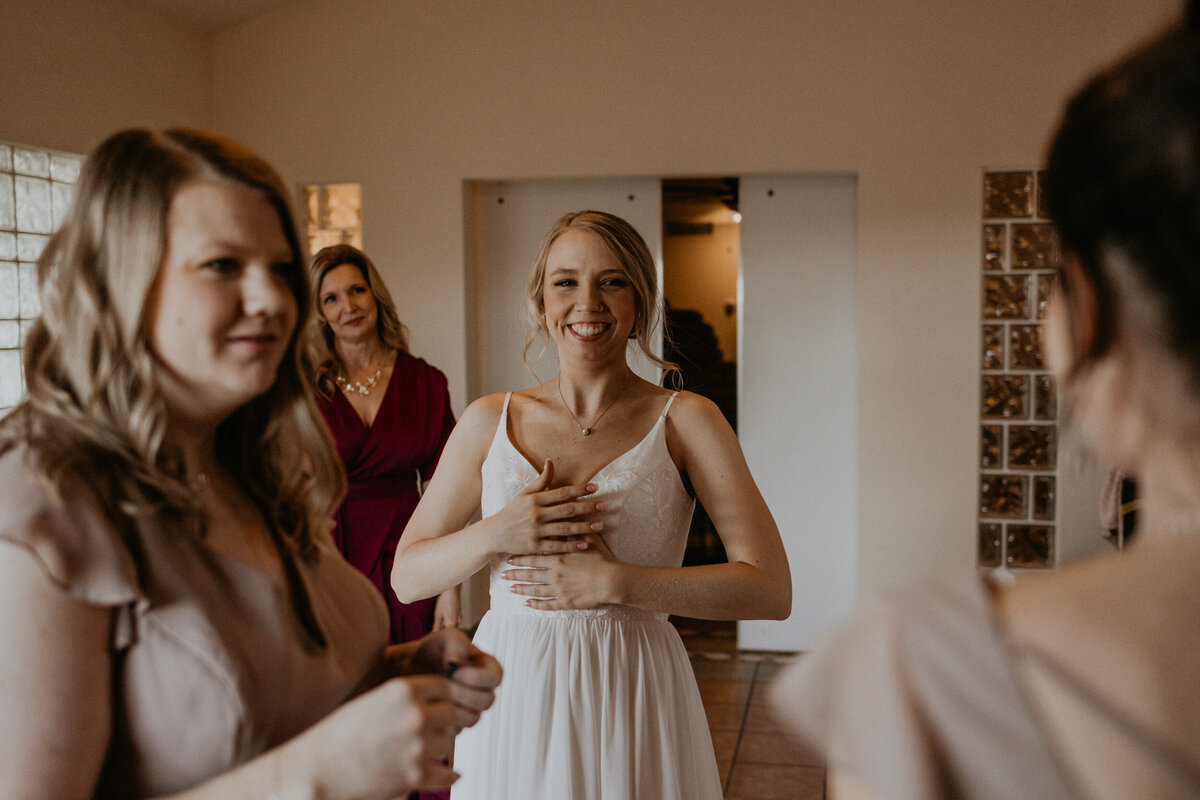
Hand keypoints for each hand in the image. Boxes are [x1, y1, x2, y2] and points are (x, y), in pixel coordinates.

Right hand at [298, 674, 464, 794]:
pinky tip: (449, 774)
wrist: (315, 772)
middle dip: (444, 722)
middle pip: (452, 714)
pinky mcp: (415, 776)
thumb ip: (405, 701)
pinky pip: (447, 774)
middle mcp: (414, 715)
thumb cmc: (336, 737)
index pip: (445, 686)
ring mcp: (417, 746)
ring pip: (449, 743)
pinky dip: (447, 776)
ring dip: (439, 747)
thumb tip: (438, 705)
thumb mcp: (372, 702)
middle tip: (434, 730)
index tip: (440, 704)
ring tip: (419, 750)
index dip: (443, 696)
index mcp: (402, 690)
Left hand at [404, 628, 502, 728]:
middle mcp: (482, 690)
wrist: (409, 669)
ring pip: (474, 718)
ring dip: (454, 708)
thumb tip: (458, 664)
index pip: (497, 678)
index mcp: (486, 667)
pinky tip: (429, 709)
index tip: (455, 672)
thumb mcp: (443, 638)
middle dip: (465, 694)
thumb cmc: (430, 650)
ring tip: (435, 697)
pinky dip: (443, 721)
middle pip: (488, 701)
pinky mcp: (454, 723)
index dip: (479, 678)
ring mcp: (469, 708)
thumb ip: (456, 644)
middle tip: (443, 688)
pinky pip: (456, 729)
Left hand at [432, 585, 461, 630]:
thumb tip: (434, 633)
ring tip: (440, 624)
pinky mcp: (460, 613)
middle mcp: (457, 622)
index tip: (432, 634)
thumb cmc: (444, 601)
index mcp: (451, 624)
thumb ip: (436, 625)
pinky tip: (447, 618)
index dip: (438, 634)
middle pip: (449, 631)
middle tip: (435, 629)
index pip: (444, 634)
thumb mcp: (437, 614)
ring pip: (453, 626)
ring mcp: (459, 617)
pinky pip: (456, 621)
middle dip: (443, 631)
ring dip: (448, 626)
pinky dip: (452, 622)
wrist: (452, 590)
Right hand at [485, 459, 605, 555]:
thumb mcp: (524, 494)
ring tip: (600, 525)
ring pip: (565, 528)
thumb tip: (551, 461)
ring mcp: (536, 531)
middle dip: (588, 508)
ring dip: (584, 527)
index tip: (596, 487)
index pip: (562, 493)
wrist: (494, 534)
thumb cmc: (512, 512)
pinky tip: (585, 544)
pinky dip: (571, 545)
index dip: (580, 490)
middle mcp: (536, 514)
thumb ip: (541, 480)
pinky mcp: (535, 546)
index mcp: (535, 499)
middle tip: (604, 506)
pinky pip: (557, 546)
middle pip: (567, 510)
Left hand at [501, 533, 618, 609]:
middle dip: (516, 574)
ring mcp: (559, 589)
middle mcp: (554, 574)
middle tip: (503, 574)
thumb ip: (576, 529)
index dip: (521, 558)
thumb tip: (571, 515)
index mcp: (558, 558)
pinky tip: (527, 604)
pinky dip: (536, 604)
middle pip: (530, 574)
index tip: (509, 558)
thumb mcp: (588, 540)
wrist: (611, 580)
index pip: (534, 558)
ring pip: (535, 590)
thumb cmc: (601, 559)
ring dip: (522, 589)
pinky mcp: (565, 602)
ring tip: (510, 589)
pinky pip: (547, 604)